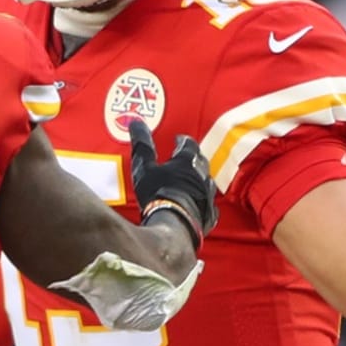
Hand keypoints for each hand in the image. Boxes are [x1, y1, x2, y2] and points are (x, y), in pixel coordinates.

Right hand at [127, 117, 217, 248]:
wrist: (174, 224)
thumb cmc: (158, 192)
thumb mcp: (144, 166)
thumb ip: (142, 143)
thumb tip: (136, 121)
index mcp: (187, 161)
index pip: (188, 145)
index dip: (182, 141)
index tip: (178, 139)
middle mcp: (201, 176)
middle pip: (201, 162)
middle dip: (193, 159)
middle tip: (186, 158)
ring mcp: (208, 196)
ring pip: (207, 183)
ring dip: (200, 180)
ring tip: (192, 181)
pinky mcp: (209, 214)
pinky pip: (209, 205)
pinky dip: (203, 202)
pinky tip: (200, 204)